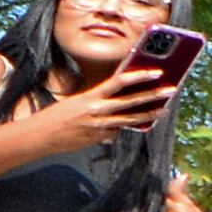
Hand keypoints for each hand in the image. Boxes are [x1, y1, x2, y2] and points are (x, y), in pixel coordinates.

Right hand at [44, 53, 185, 148]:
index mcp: (91, 96)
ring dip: (148, 114)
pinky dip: (121, 128)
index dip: (139, 76)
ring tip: (163, 109)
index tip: (156, 72)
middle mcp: (98, 111)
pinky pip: (116, 132)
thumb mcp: (77, 101)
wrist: (40, 136)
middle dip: (153, 96)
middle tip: (171, 90)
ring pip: (130, 120)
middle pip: (132, 102)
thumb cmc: (56, 115)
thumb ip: (98, 101)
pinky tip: (126, 125)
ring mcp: (100, 127)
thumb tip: (118, 103)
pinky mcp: (99, 139)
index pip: (120, 82)